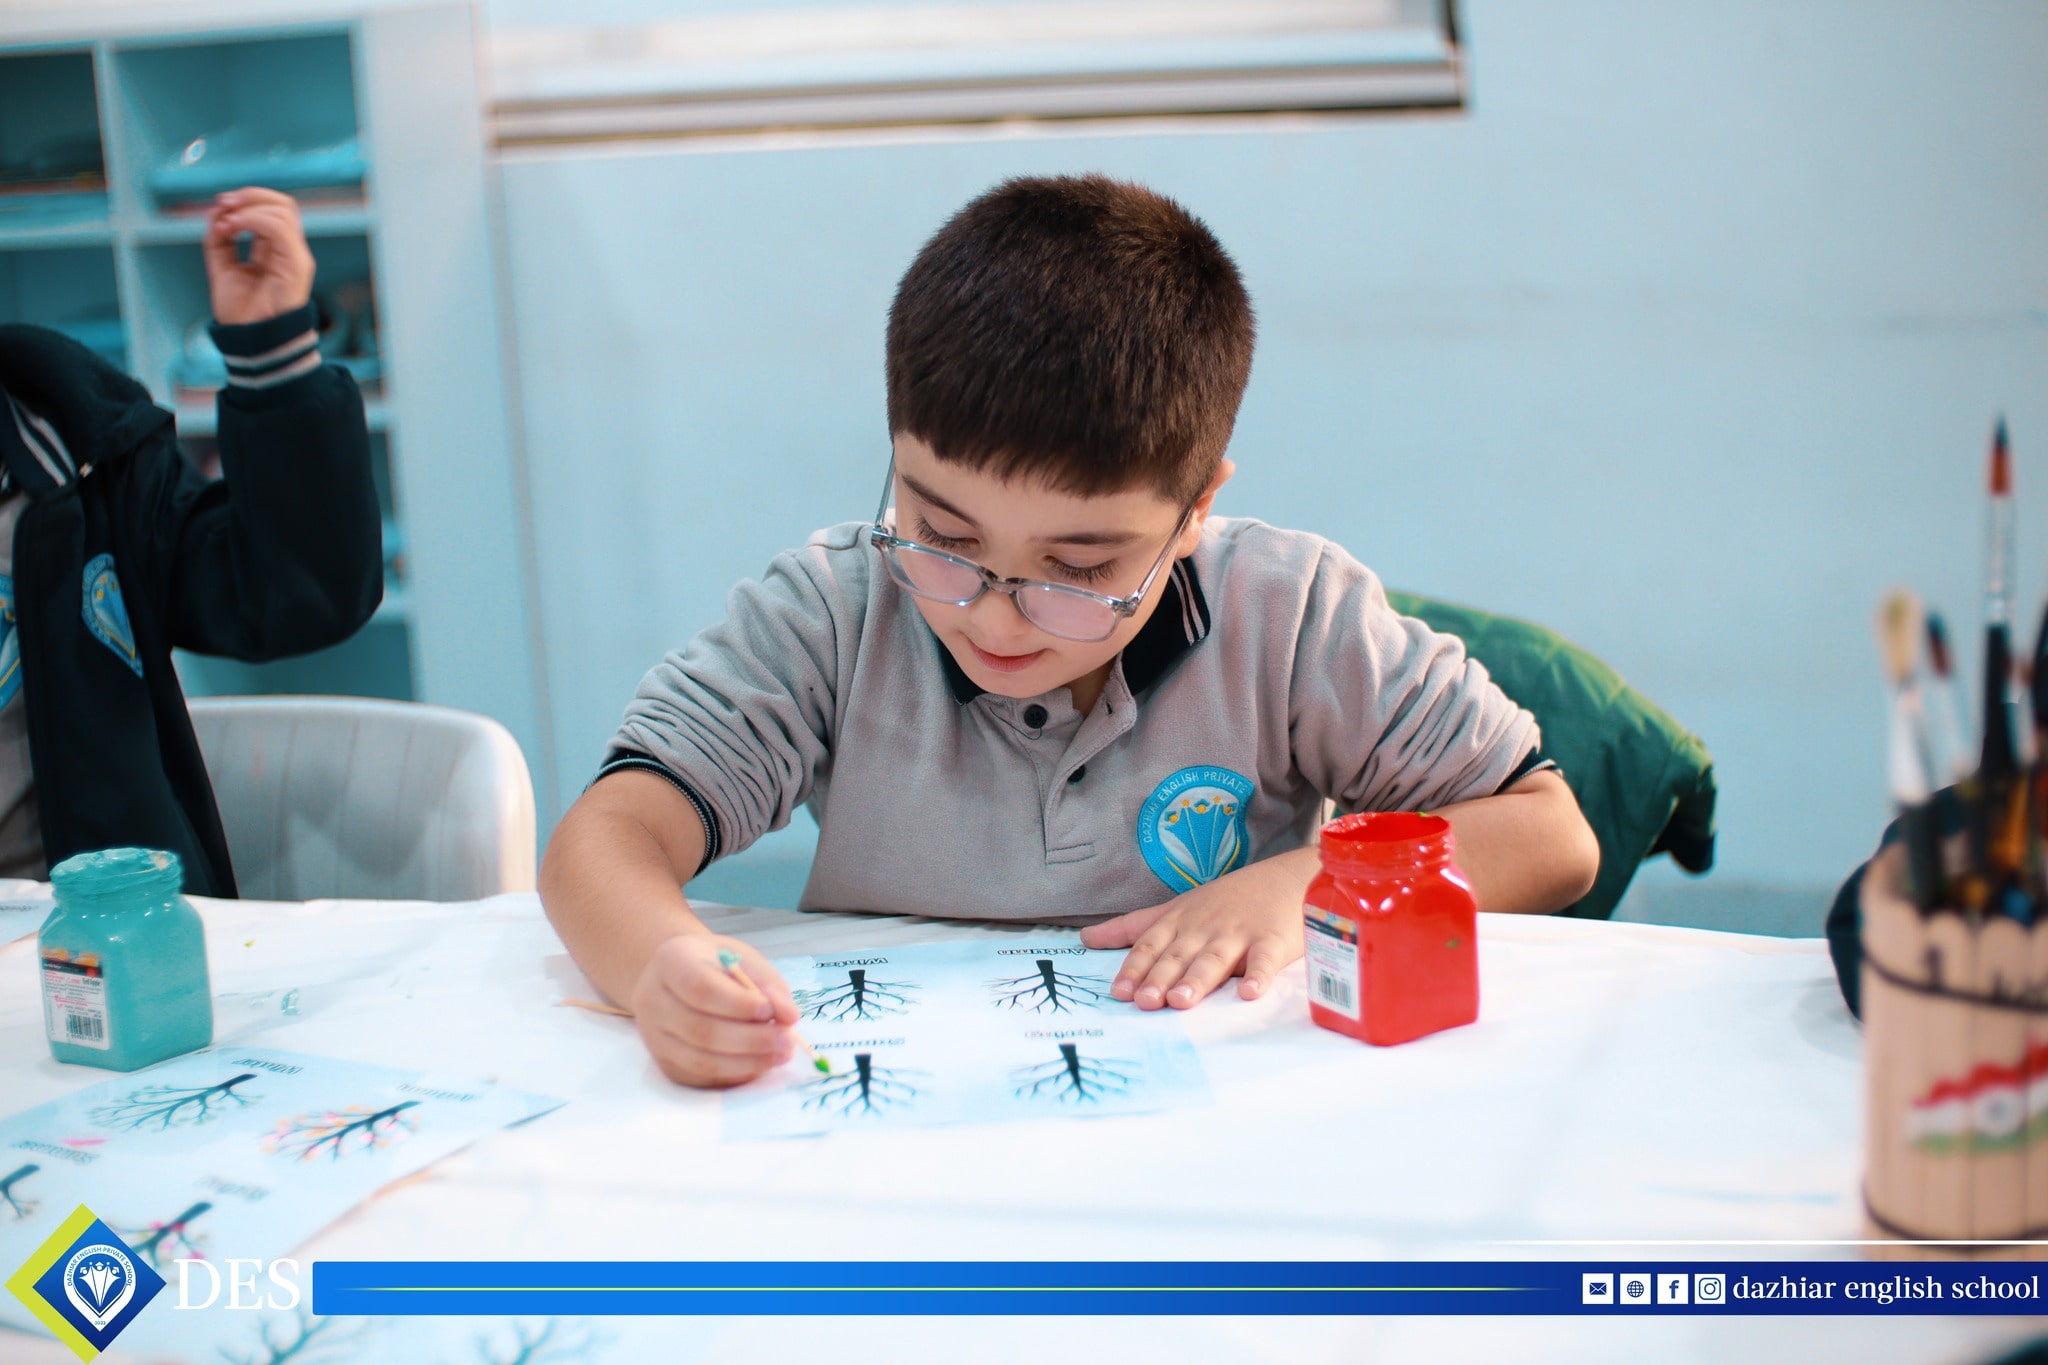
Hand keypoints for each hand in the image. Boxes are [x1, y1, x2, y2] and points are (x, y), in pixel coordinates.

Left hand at [203, 188, 316, 324]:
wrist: (249, 338)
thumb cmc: (241, 311)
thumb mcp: (221, 265)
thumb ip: (219, 238)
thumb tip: (218, 212)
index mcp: (275, 250)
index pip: (272, 209)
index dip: (247, 198)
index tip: (220, 204)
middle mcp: (289, 250)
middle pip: (282, 203)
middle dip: (250, 195)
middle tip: (224, 204)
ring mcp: (295, 256)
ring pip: (284, 210)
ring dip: (250, 207)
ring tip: (228, 222)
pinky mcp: (297, 265)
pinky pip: (280, 228)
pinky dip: (254, 220)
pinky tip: (235, 227)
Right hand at [629, 934, 799, 1087]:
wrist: (680, 978)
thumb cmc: (716, 965)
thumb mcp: (744, 960)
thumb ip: (768, 985)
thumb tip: (789, 1017)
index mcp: (671, 962)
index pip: (701, 988)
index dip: (738, 1005)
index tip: (769, 1011)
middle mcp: (653, 1000)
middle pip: (700, 1030)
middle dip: (750, 1040)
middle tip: (786, 1040)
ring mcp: (654, 1036)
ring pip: (700, 1060)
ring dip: (747, 1062)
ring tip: (780, 1053)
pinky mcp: (664, 1063)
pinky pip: (702, 1076)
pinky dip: (736, 1073)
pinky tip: (760, 1062)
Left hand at [1079, 849, 1313, 1008]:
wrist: (1287, 878)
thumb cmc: (1227, 900)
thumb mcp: (1176, 908)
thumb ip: (1132, 927)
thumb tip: (1086, 938)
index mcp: (1179, 921)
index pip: (1150, 946)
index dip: (1134, 969)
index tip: (1119, 993)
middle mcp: (1204, 927)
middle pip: (1178, 956)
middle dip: (1160, 978)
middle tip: (1146, 1002)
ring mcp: (1238, 933)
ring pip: (1214, 958)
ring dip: (1198, 979)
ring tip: (1182, 1000)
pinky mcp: (1273, 941)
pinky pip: (1265, 961)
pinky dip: (1258, 976)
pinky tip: (1250, 993)